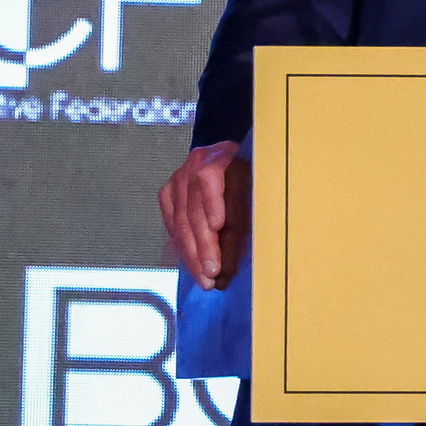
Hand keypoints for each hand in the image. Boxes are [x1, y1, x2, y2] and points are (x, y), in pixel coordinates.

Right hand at [158, 140, 248, 289]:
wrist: (229, 149)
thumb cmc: (249, 167)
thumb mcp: (256, 178)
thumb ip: (248, 203)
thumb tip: (246, 243)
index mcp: (220, 155)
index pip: (209, 178)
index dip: (212, 202)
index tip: (219, 226)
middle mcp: (195, 163)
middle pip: (194, 207)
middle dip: (203, 244)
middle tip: (212, 271)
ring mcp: (179, 177)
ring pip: (180, 220)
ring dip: (191, 253)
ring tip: (203, 277)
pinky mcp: (169, 191)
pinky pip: (171, 222)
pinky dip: (181, 244)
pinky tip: (190, 262)